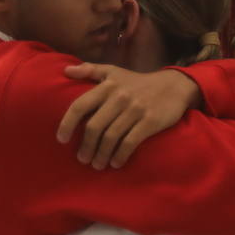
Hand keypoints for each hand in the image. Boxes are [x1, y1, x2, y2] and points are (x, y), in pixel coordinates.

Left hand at [58, 64, 203, 168]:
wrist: (173, 86)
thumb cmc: (137, 82)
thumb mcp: (114, 71)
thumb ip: (90, 70)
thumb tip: (65, 71)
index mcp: (107, 85)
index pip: (80, 105)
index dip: (67, 123)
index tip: (61, 140)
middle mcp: (119, 97)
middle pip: (94, 127)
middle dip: (86, 146)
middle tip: (82, 159)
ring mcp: (135, 110)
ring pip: (111, 137)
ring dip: (101, 155)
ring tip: (97, 164)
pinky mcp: (150, 122)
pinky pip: (130, 143)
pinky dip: (120, 156)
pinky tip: (115, 163)